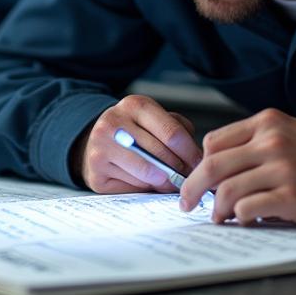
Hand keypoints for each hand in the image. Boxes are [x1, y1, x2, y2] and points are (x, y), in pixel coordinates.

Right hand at [72, 94, 202, 193]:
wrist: (96, 141)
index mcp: (134, 105)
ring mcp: (100, 149)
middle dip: (180, 171)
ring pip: (147, 175)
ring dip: (164, 183)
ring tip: (169, 181)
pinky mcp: (95, 174)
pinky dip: (145, 189)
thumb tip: (198, 161)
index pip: (171, 133)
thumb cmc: (134, 131)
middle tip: (188, 179)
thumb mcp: (156, 120)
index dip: (190, 154)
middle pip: (160, 156)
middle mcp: (113, 123)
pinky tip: (146, 183)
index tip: (200, 165)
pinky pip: (133, 188)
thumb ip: (178, 132)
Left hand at [178, 108, 295, 224]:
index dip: (201, 164)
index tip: (198, 180)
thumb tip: (222, 166)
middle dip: (193, 188)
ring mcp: (283, 169)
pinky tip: (243, 221)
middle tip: (186, 203)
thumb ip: (258, 142)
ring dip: (217, 209)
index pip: (214, 142)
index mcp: (267, 123)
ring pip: (228, 190)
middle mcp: (272, 142)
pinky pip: (250, 208)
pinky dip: (239, 217)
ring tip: (219, 218)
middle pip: (213, 165)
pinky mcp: (293, 196)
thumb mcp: (292, 132)